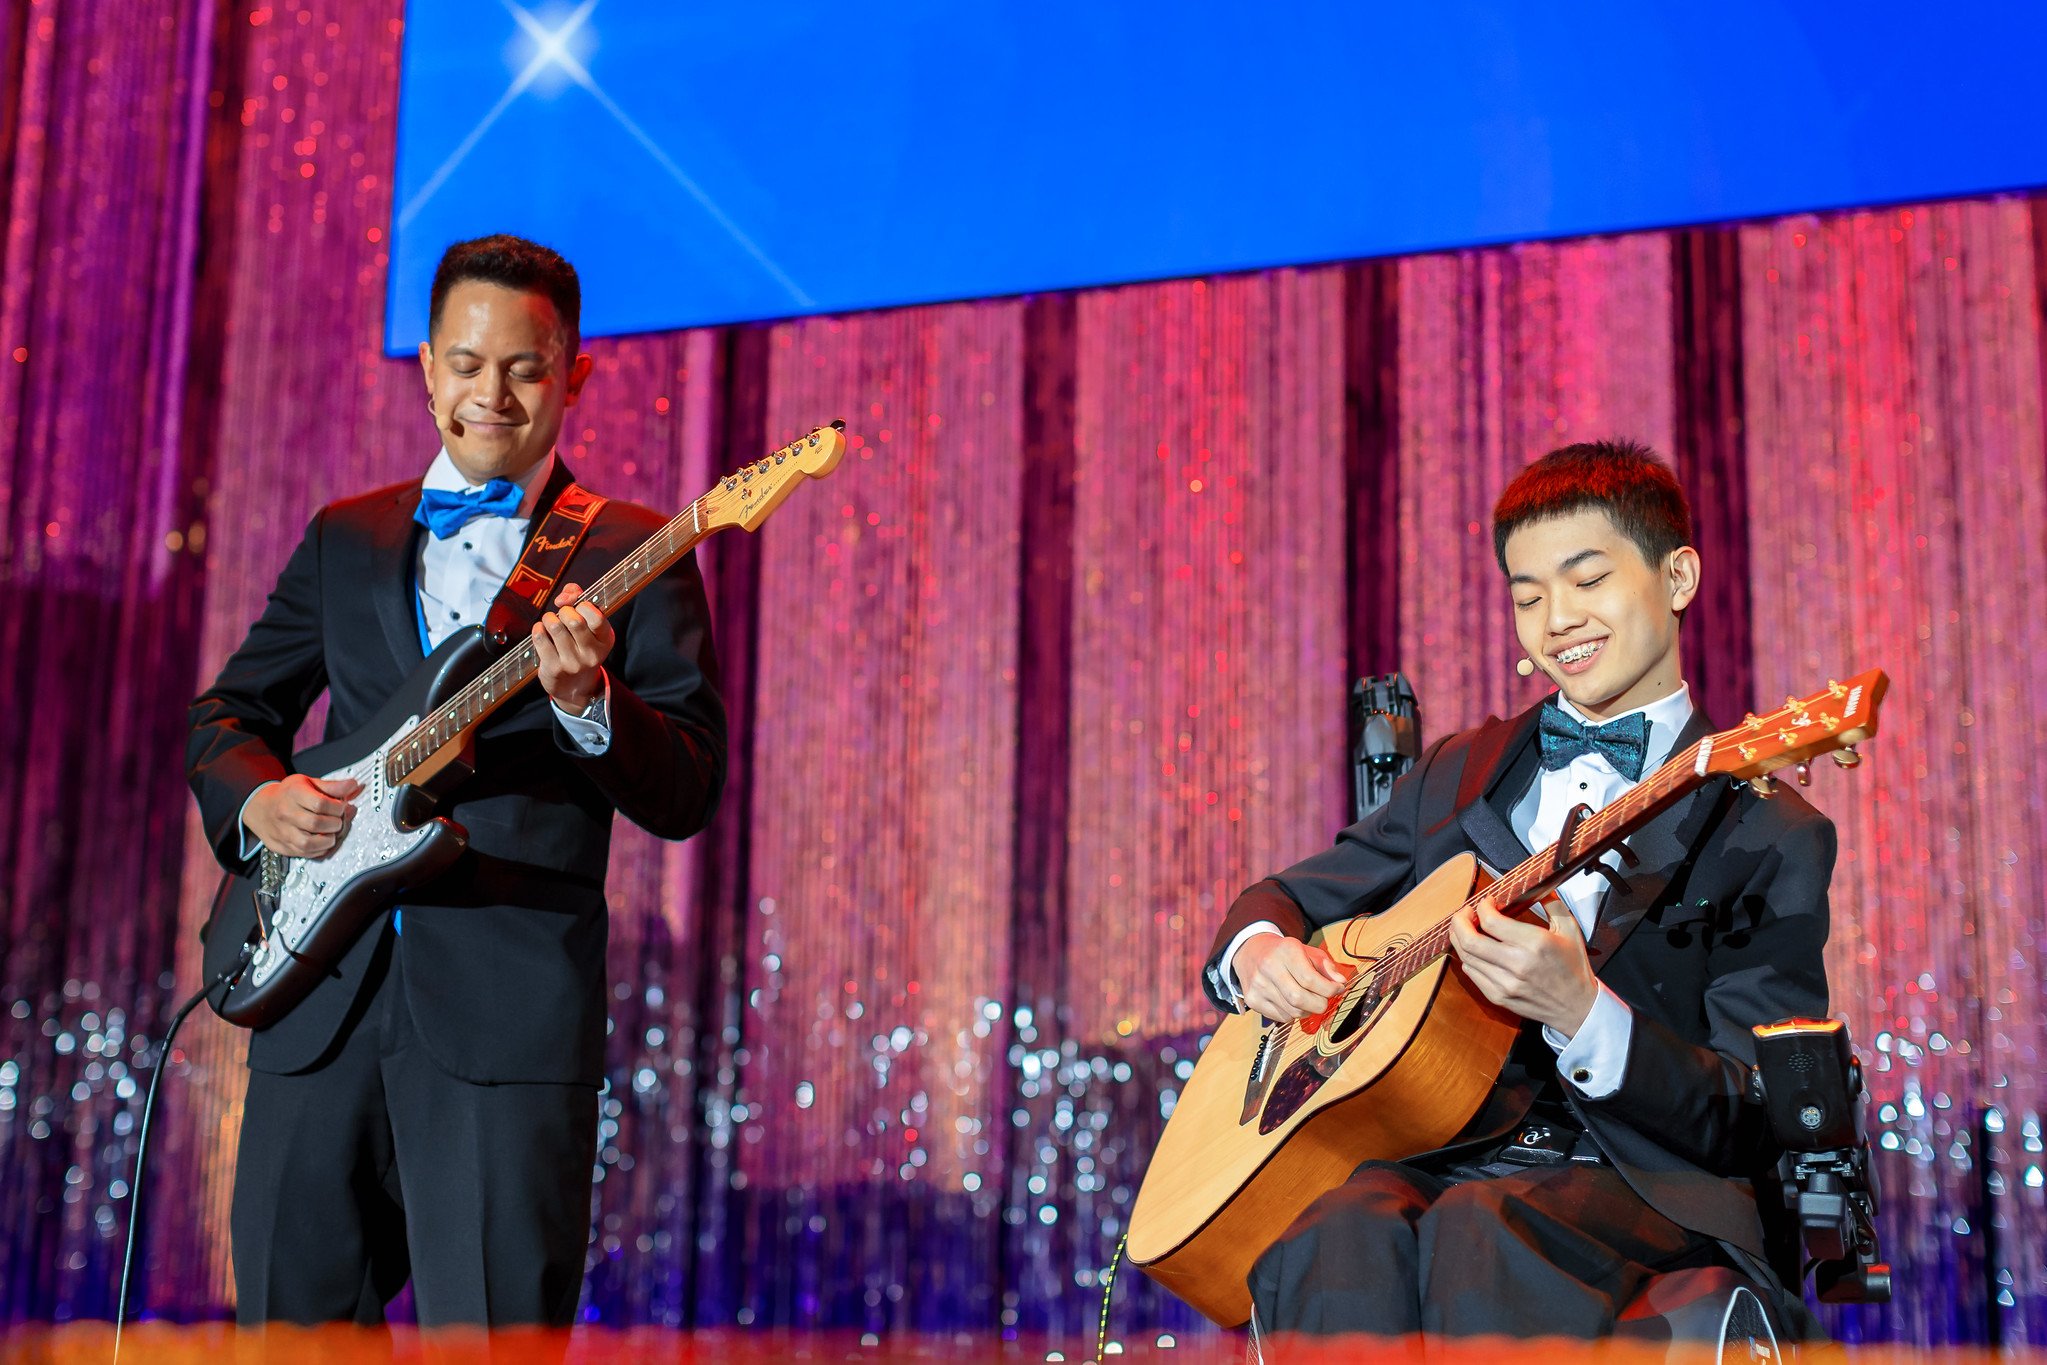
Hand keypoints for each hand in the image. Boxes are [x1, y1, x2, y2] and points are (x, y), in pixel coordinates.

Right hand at [244, 773, 361, 857]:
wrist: (261, 808)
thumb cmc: (289, 794)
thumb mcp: (309, 783)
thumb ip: (332, 786)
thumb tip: (353, 785)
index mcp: (294, 794)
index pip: (320, 803)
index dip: (338, 807)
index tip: (342, 807)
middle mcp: (285, 813)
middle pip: (316, 823)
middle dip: (335, 823)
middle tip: (338, 820)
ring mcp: (282, 832)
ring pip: (308, 843)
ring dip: (327, 840)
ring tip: (332, 833)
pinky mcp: (282, 846)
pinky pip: (304, 854)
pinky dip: (319, 850)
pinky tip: (323, 841)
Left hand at [534, 583, 613, 712]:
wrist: (575, 686)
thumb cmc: (580, 646)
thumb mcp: (589, 626)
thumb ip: (579, 599)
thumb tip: (564, 596)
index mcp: (605, 640)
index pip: (596, 617)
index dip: (582, 605)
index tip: (577, 606)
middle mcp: (592, 653)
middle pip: (574, 621)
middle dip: (564, 611)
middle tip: (561, 615)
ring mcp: (573, 663)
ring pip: (555, 627)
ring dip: (548, 618)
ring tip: (549, 621)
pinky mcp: (555, 668)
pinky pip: (540, 638)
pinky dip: (538, 630)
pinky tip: (541, 632)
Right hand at [1235, 935, 1349, 1022]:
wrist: (1251, 952)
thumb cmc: (1285, 953)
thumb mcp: (1308, 951)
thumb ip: (1326, 966)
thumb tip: (1340, 982)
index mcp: (1286, 950)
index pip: (1310, 979)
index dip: (1329, 989)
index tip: (1337, 989)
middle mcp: (1269, 967)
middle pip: (1299, 999)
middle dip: (1319, 1004)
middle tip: (1324, 1000)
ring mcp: (1258, 985)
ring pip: (1292, 1012)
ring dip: (1307, 1010)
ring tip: (1308, 1000)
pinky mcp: (1252, 1000)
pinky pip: (1282, 1018)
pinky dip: (1293, 1015)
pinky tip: (1292, 1002)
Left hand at [1448, 891, 1598, 1035]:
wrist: (1577, 1008)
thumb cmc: (1574, 967)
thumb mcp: (1570, 930)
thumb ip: (1551, 903)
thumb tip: (1534, 885)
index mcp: (1534, 943)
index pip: (1490, 921)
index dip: (1482, 907)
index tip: (1488, 902)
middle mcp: (1517, 964)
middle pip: (1469, 939)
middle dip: (1459, 920)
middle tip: (1465, 912)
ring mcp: (1505, 983)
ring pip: (1466, 956)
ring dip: (1459, 937)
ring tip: (1465, 928)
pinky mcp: (1498, 996)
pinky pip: (1471, 973)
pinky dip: (1467, 957)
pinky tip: (1475, 950)